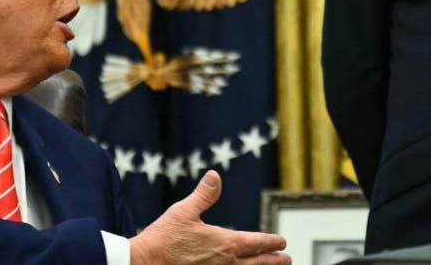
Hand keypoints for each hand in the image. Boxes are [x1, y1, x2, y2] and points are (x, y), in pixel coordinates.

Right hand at [129, 170, 290, 263]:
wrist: (144, 264)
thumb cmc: (163, 238)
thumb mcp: (184, 211)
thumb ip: (204, 194)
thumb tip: (215, 175)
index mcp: (225, 243)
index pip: (258, 243)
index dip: (272, 242)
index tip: (281, 242)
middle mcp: (228, 264)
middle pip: (260, 264)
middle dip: (275, 261)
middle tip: (286, 259)